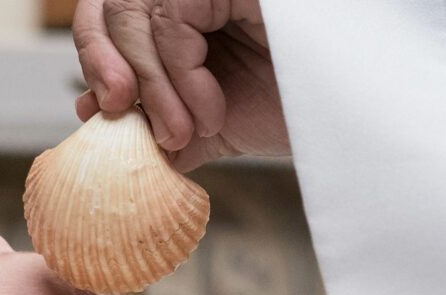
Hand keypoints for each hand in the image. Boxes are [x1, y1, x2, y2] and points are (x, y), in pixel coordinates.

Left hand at [73, 0, 289, 170]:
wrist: (352, 116)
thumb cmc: (290, 108)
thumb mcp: (208, 123)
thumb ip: (156, 122)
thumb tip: (95, 120)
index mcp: (185, 11)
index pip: (110, 13)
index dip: (93, 55)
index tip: (97, 109)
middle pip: (113, 4)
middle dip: (107, 66)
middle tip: (118, 115)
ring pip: (138, 15)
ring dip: (152, 87)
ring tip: (184, 132)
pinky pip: (173, 20)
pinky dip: (180, 76)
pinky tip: (211, 110)